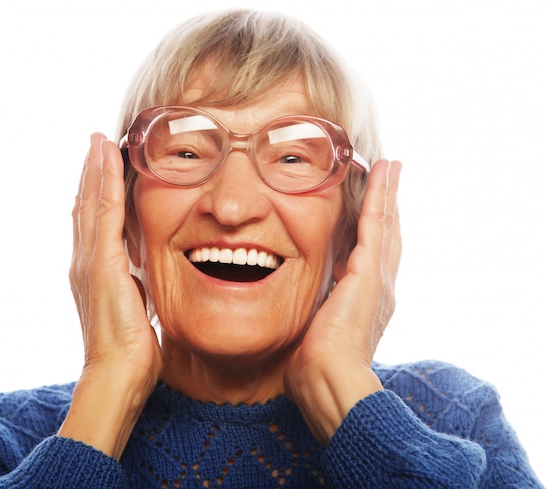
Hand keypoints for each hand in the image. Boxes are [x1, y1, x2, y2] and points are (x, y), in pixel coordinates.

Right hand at [59, 133, 161, 458]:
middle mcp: (85, 261)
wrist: (118, 374)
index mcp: (93, 271)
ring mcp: (90, 260)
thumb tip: (143, 271)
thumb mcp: (134, 305)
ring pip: (91, 202)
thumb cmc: (129, 348)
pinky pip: (104, 212)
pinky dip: (104, 182)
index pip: (92, 222)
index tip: (103, 167)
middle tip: (96, 142)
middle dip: (91, 172)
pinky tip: (109, 158)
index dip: (95, 192)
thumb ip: (134, 282)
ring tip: (100, 141)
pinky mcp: (102, 262)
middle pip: (85, 205)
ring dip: (95, 169)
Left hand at [285, 159, 401, 444]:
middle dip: (388, 204)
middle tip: (391, 175)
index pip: (373, 254)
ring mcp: (378, 278)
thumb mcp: (315, 331)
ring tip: (391, 167)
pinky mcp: (369, 271)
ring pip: (386, 224)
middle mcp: (381, 287)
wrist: (328, 380)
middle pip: (387, 234)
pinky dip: (382, 196)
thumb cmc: (316, 366)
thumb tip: (305, 310)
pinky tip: (384, 172)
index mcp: (368, 300)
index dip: (377, 228)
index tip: (375, 206)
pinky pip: (377, 223)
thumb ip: (316, 313)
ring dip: (388, 193)